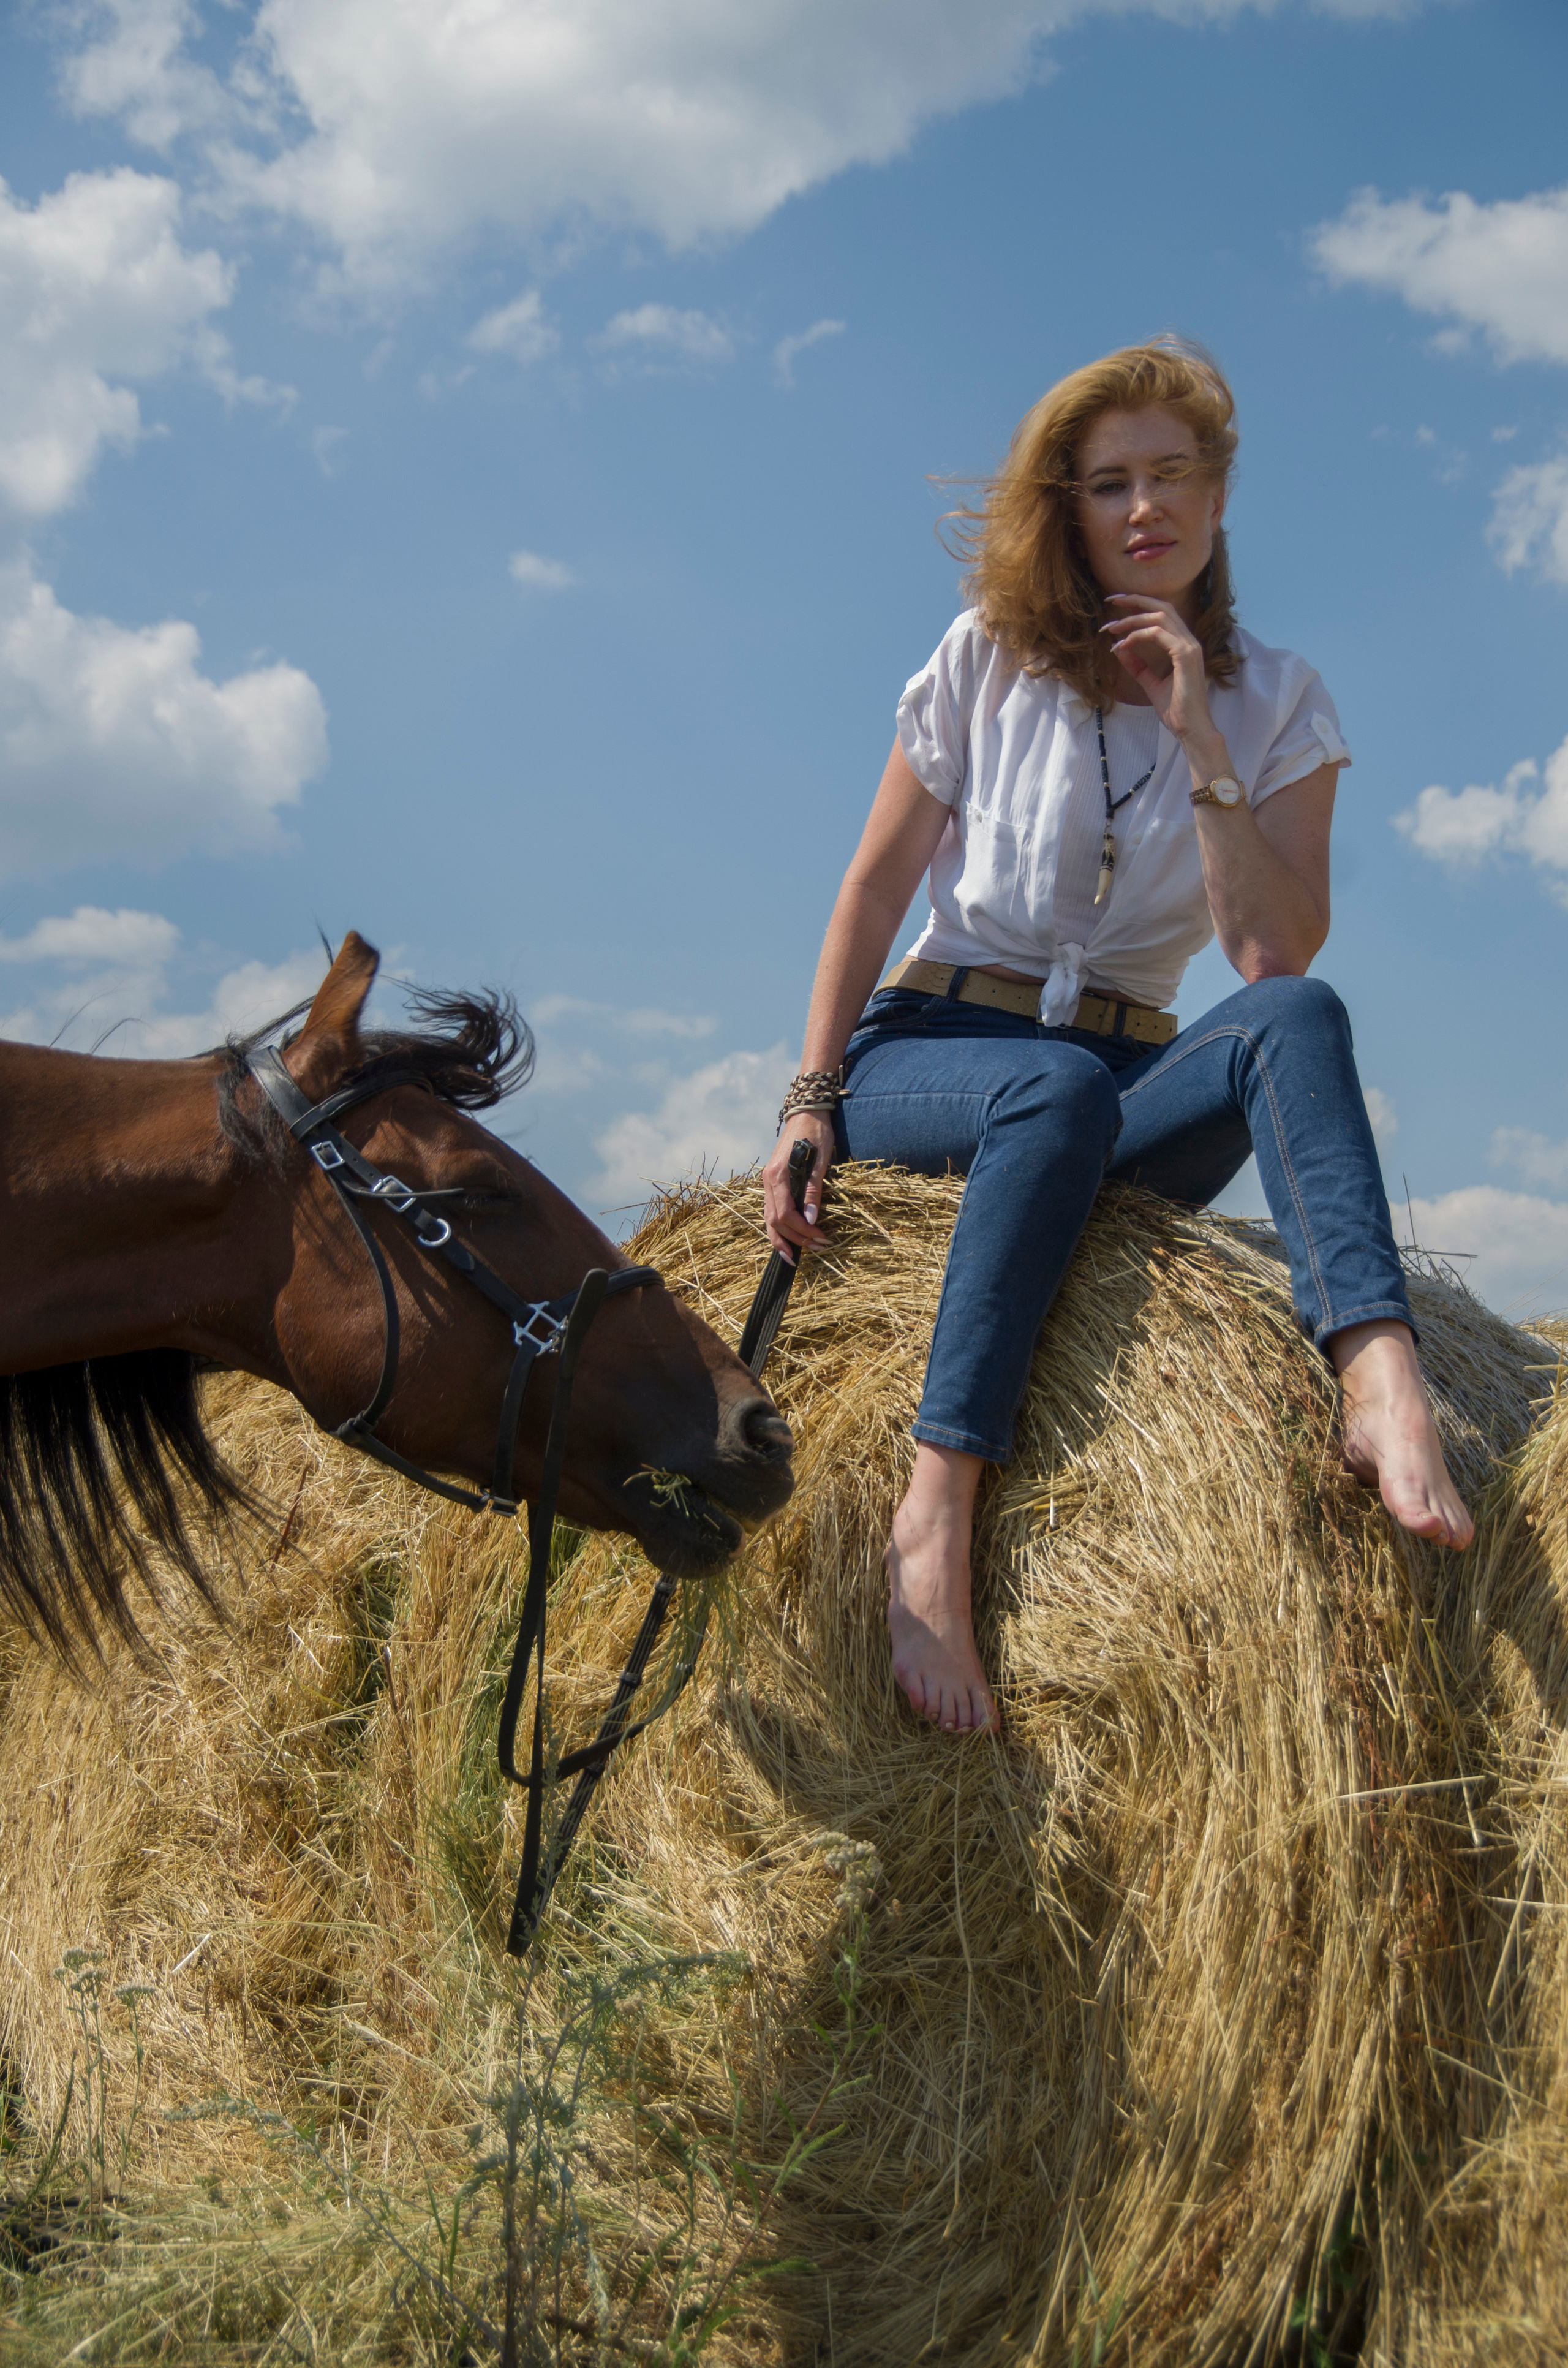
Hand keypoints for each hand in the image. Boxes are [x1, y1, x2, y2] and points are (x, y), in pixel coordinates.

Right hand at [762, 1111, 834, 1260]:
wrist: (806, 1113)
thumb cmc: (816, 1133)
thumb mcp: (820, 1160)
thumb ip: (814, 1190)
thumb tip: (811, 1219)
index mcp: (778, 1175)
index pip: (785, 1214)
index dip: (802, 1231)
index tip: (821, 1238)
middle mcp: (768, 1181)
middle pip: (774, 1221)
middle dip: (795, 1239)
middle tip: (817, 1248)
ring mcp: (767, 1182)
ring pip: (768, 1219)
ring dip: (784, 1238)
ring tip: (798, 1254)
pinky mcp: (772, 1181)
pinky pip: (771, 1210)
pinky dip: (779, 1228)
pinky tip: (789, 1238)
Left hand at [1100, 593, 1217, 748]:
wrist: (1191, 728)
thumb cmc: (1176, 709)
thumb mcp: (1151, 683)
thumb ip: (1138, 666)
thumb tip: (1120, 649)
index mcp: (1183, 645)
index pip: (1161, 615)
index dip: (1139, 606)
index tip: (1116, 607)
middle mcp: (1189, 641)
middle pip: (1161, 607)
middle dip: (1135, 600)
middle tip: (1110, 600)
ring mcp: (1189, 646)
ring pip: (1159, 617)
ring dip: (1132, 619)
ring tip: (1111, 628)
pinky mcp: (1185, 655)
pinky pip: (1158, 634)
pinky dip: (1137, 636)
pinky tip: (1123, 645)